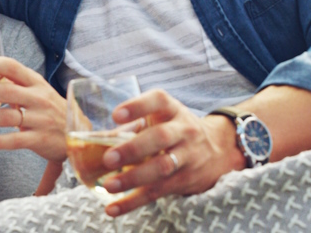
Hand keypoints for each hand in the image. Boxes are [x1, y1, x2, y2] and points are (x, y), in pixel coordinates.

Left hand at [0, 53, 67, 161]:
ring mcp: (40, 119)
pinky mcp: (40, 139)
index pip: (11, 67)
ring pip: (6, 116)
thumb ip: (1, 74)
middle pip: (5, 91)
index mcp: (35, 81)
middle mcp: (38, 97)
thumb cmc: (45, 107)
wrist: (77, 132)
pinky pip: (14, 140)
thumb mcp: (29, 87)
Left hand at [96, 90, 242, 215]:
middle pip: (161, 138)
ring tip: (109, 185)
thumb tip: (91, 139)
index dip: (138, 107)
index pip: (158, 101)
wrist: (220, 149)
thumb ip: (132, 127)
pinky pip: (158, 192)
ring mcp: (188, 156)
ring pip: (162, 168)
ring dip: (134, 178)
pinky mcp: (184, 180)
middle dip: (134, 149)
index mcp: (173, 110)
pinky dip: (133, 202)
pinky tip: (113, 208)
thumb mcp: (162, 119)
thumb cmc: (177, 130)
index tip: (116, 115)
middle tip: (108, 159)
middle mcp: (184, 131)